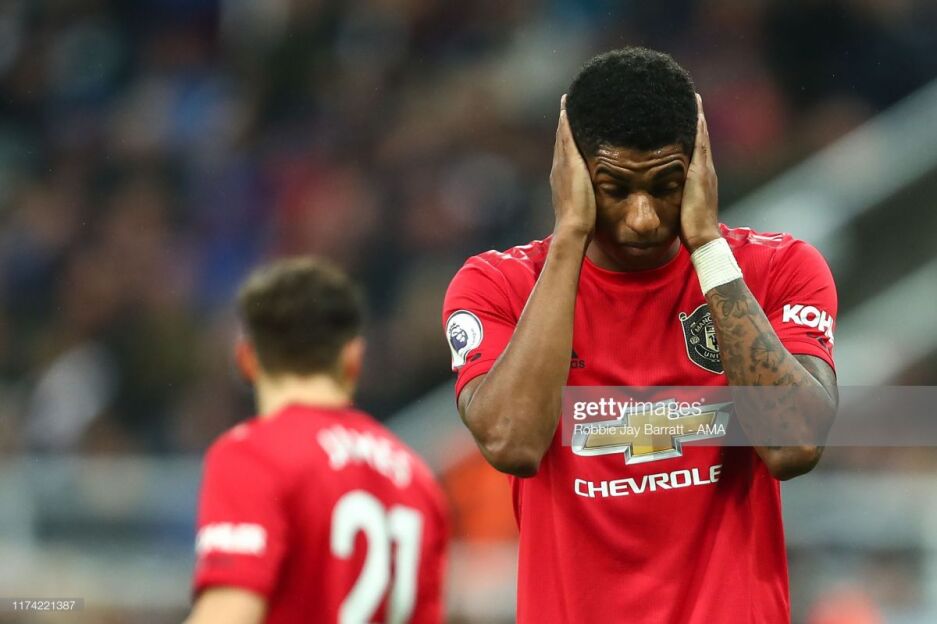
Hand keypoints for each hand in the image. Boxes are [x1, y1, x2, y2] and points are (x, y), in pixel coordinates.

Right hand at [550, 94, 595, 238]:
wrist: (573, 229)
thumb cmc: (583, 226)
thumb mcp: (586, 208)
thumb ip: (590, 200)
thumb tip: (598, 205)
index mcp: (562, 179)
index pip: (565, 154)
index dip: (566, 139)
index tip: (569, 125)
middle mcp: (558, 168)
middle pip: (561, 141)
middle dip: (564, 124)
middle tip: (567, 104)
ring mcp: (562, 164)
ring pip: (563, 134)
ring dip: (565, 117)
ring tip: (568, 99)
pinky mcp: (569, 161)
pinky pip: (567, 133)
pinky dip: (567, 119)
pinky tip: (569, 104)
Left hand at [680, 94, 720, 252]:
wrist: (703, 240)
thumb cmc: (688, 231)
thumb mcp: (678, 209)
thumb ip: (672, 198)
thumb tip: (656, 196)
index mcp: (697, 178)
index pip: (692, 149)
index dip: (689, 131)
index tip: (680, 113)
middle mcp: (704, 170)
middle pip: (698, 136)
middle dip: (693, 117)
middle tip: (686, 96)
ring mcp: (705, 169)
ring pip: (700, 134)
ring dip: (695, 114)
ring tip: (690, 94)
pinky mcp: (701, 171)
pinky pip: (700, 140)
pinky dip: (697, 123)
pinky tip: (692, 107)